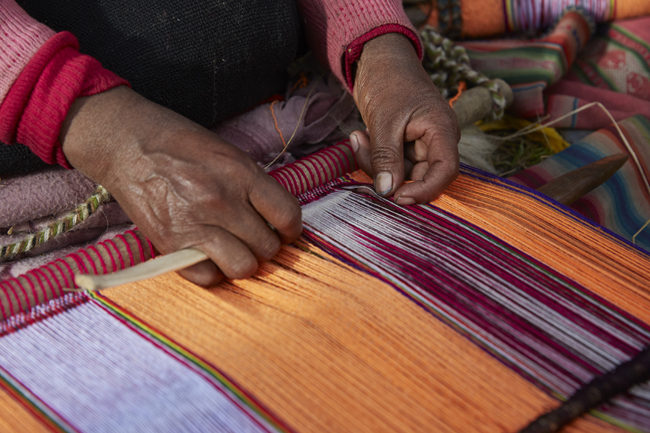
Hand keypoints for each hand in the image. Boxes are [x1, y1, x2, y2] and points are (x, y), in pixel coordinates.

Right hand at [60, 86, 301, 285]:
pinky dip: (212, 272)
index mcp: (241, 174)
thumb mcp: (227, 152)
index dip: (292, 228)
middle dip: (266, 245)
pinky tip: (210, 256)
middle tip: (255, 238)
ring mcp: (196, 224)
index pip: (287, 215)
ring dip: (244, 262)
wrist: (125, 142)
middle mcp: (222, 201)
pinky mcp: (170, 243)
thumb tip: (275, 218)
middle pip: (268, 247)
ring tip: (235, 250)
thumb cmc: (179, 143)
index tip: (286, 231)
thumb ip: (253, 185)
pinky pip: (207, 278)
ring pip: (243, 267)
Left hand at [350, 33, 459, 204]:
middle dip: (387, 171)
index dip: (425, 190)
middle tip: (361, 148)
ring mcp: (420, 144)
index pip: (446, 171)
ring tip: (359, 136)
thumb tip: (387, 191)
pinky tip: (361, 136)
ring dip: (375, 162)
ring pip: (401, 172)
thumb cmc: (388, 80)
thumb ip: (386, 158)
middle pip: (419, 175)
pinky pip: (391, 164)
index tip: (398, 198)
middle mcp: (436, 140)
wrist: (377, 61)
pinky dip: (373, 156)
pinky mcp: (404, 146)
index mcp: (442, 130)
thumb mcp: (384, 120)